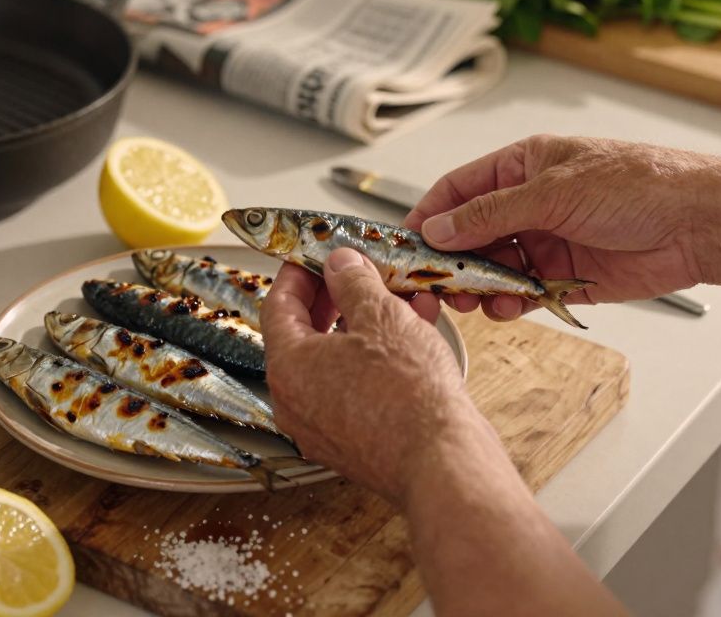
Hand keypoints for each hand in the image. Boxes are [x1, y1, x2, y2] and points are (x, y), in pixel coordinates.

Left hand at [262, 247, 485, 503]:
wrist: (443, 463)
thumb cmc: (409, 396)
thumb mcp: (382, 316)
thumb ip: (354, 282)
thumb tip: (340, 265)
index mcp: (288, 368)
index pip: (278, 307)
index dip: (299, 275)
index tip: (315, 258)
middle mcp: (295, 403)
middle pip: (303, 336)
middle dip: (333, 300)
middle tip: (354, 276)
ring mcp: (321, 428)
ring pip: (333, 364)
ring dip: (361, 327)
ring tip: (397, 302)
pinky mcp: (351, 444)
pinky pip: (352, 390)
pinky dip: (373, 361)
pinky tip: (410, 339)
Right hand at [404, 135, 711, 320]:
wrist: (697, 224)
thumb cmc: (638, 185)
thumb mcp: (553, 192)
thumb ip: (490, 214)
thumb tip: (439, 228)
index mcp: (523, 167)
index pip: (458, 191)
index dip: (428, 217)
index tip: (405, 246)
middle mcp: (530, 204)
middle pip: (469, 235)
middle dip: (449, 262)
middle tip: (432, 286)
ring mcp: (546, 242)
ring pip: (492, 269)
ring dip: (477, 287)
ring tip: (472, 302)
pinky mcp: (564, 278)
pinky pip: (522, 294)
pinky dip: (508, 304)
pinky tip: (506, 308)